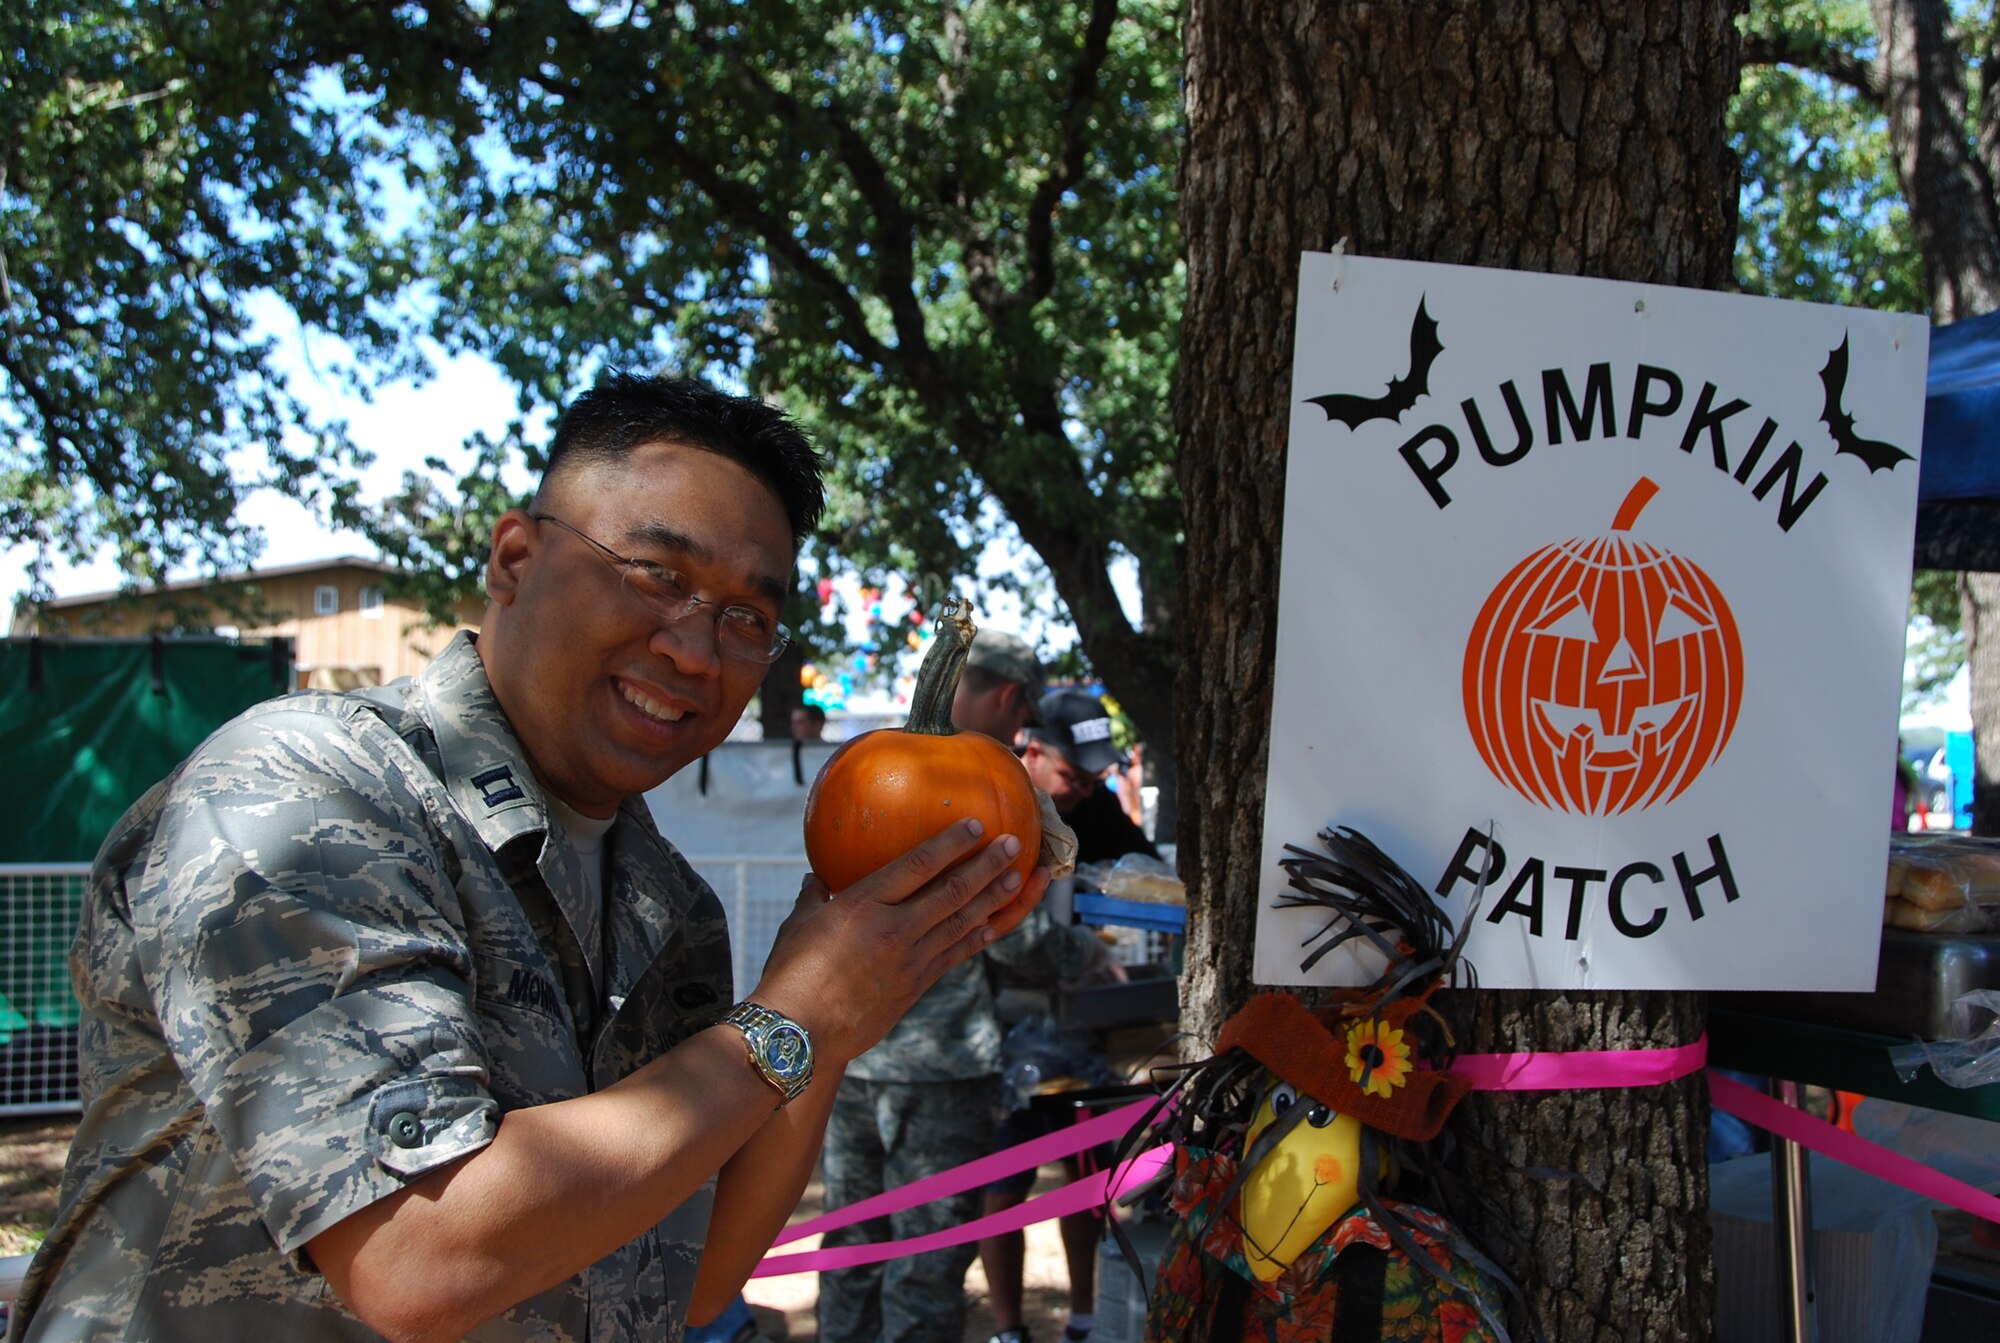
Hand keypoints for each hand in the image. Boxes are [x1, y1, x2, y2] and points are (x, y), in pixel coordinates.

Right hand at [751, 820, 1048, 1065]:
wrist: (800, 1033)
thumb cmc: (790, 973)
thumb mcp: (799, 924)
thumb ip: (814, 895)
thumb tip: (816, 878)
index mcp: (863, 904)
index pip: (916, 865)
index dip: (949, 843)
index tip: (976, 825)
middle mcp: (894, 928)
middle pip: (952, 892)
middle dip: (987, 866)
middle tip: (1014, 846)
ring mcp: (910, 960)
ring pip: (962, 923)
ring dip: (995, 899)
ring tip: (1020, 879)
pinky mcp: (916, 986)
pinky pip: (954, 955)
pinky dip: (977, 937)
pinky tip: (994, 926)